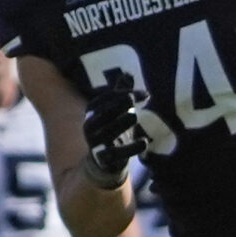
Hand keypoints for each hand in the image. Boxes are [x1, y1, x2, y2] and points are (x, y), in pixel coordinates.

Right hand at [80, 71, 151, 188]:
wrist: (105, 162)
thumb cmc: (113, 129)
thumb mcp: (116, 111)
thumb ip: (121, 93)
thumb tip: (128, 74)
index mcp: (92, 113)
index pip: (105, 99)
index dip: (122, 93)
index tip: (145, 94)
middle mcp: (90, 127)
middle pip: (103, 114)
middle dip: (116, 105)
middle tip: (131, 99)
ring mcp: (96, 144)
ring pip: (107, 132)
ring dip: (120, 123)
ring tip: (134, 116)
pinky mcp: (106, 159)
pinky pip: (118, 153)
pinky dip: (131, 148)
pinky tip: (144, 142)